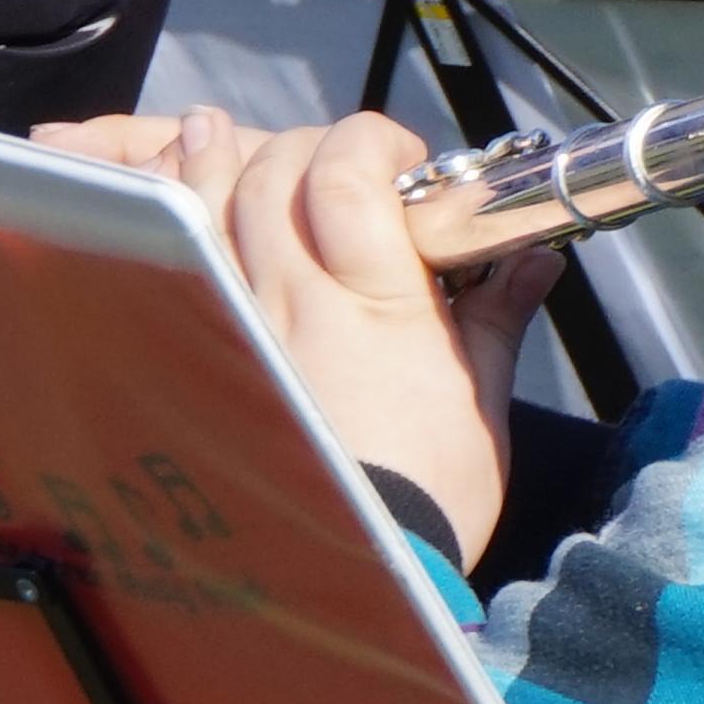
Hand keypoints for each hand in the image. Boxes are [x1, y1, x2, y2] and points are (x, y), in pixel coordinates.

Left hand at [53, 105, 561, 560]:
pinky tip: (171, 197)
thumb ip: (496, 316)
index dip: (368, 142)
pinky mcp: (206, 356)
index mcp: (378, 304)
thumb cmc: (430, 497)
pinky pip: (176, 266)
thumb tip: (532, 257)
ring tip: (215, 129)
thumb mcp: (483, 404)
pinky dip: (172, 221)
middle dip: (302, 147)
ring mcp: (240, 327)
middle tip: (330, 164)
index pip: (348, 175)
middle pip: (273, 176)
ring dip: (212, 159)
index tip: (399, 158)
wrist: (362, 574)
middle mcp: (297, 302)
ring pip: (209, 207)